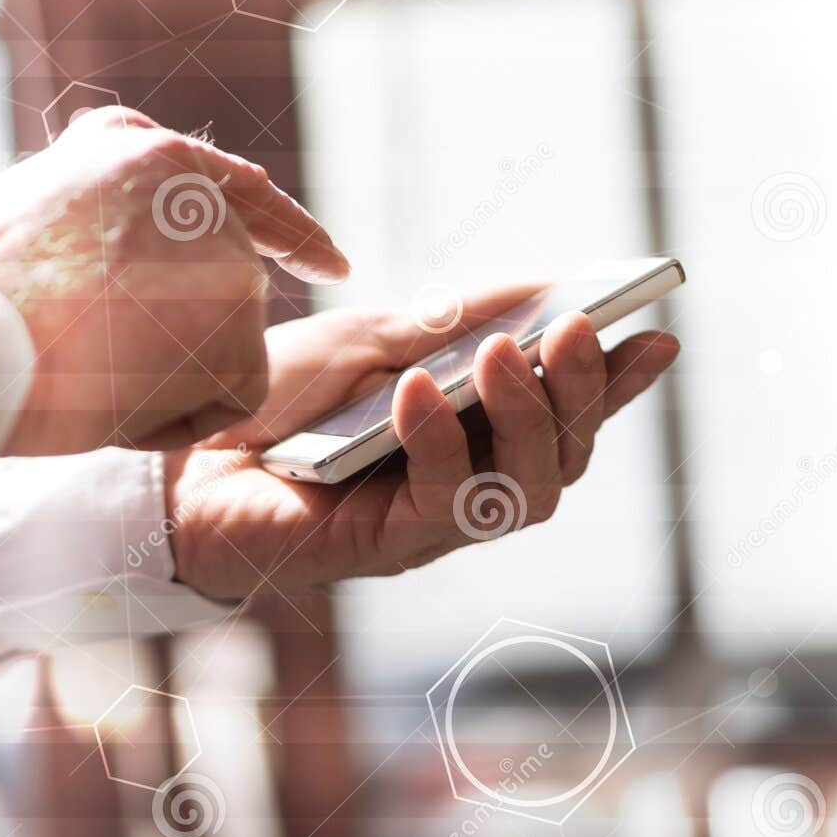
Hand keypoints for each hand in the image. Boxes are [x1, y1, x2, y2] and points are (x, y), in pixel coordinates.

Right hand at [0, 107, 348, 456]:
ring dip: (159, 378)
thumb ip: (105, 214)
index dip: (285, 230)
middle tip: (88, 355)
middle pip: (223, 288)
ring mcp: (223, 254)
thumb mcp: (31, 211)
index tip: (331, 260)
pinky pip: (227, 401)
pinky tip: (111, 398)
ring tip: (79, 366)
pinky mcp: (237, 324)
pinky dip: (174, 421)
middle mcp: (194, 189)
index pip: (236, 189)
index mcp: (140, 152)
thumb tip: (149, 256)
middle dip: (181, 337)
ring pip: (219, 349)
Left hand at [162, 288, 679, 599]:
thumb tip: (537, 289)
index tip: (657, 334)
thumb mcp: (362, 340)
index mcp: (471, 431)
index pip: (561, 410)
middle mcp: (465, 482)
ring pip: (523, 492)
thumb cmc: (273, 401)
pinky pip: (440, 505)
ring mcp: (428, 521)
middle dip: (580, 393)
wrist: (179, 458)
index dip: (615, 382)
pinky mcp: (383, 547)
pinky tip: (420, 392)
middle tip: (578, 331)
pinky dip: (438, 443)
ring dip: (524, 419)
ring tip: (504, 355)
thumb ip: (444, 323)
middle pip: (560, 456)